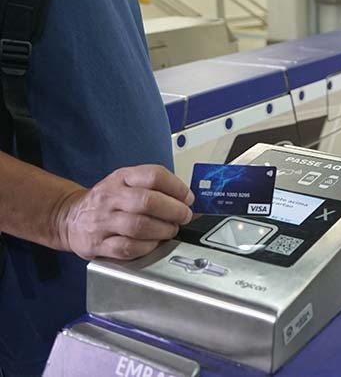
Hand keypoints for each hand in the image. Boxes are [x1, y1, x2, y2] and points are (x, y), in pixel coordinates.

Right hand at [56, 165, 193, 259]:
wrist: (68, 217)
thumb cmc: (107, 201)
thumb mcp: (126, 183)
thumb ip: (154, 188)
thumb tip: (186, 200)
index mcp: (121, 178)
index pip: (154, 175)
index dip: (177, 187)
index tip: (188, 198)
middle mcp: (110, 198)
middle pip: (148, 201)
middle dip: (174, 211)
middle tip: (184, 216)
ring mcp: (102, 222)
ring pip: (139, 226)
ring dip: (163, 230)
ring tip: (171, 231)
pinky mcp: (97, 244)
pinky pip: (127, 248)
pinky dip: (147, 247)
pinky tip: (154, 244)